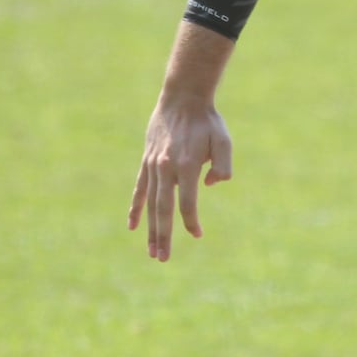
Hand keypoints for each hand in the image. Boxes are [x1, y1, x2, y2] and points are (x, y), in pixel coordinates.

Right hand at [128, 96, 232, 260]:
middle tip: (162, 258)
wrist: (183, 98)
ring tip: (152, 251)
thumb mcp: (224, 140)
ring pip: (150, 203)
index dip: (191, 221)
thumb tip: (211, 185)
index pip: (186, 202)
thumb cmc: (207, 121)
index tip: (197, 234)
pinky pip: (139, 189)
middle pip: (163, 209)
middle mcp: (165, 168)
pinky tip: (132, 225)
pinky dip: (136, 207)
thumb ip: (222, 164)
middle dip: (163, 236)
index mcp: (186, 165)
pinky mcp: (146, 161)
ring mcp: (153, 165)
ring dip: (149, 228)